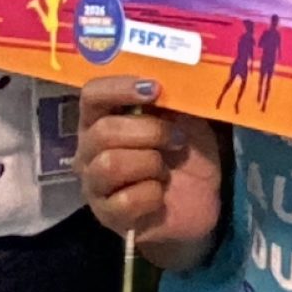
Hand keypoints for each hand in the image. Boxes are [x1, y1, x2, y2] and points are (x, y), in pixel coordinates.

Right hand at [76, 77, 222, 249]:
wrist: (202, 199)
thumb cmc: (185, 152)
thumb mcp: (185, 117)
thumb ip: (170, 97)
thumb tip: (166, 76)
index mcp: (102, 118)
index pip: (91, 95)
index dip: (119, 89)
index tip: (154, 89)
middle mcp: (89, 150)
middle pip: (103, 132)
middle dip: (148, 132)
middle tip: (175, 139)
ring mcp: (94, 185)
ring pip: (110, 165)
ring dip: (150, 163)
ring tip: (166, 170)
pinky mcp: (107, 216)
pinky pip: (125, 200)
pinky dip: (152, 194)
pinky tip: (160, 194)